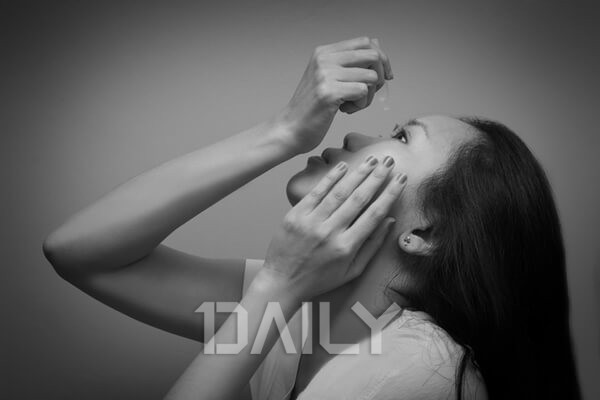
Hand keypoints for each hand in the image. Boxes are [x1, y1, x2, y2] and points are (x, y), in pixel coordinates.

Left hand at [260, 156, 406, 301]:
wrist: (282, 281)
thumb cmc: (319, 279)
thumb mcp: (352, 271)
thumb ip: (372, 246)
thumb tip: (390, 221)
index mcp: (346, 247)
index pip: (374, 214)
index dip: (389, 194)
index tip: (400, 180)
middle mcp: (330, 232)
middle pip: (358, 199)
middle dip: (376, 177)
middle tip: (388, 161)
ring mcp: (311, 223)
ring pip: (339, 192)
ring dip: (357, 173)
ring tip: (372, 160)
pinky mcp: (295, 216)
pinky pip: (316, 193)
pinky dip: (330, 178)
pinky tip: (343, 167)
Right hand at [276, 36, 392, 154]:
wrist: (290, 129)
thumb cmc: (311, 108)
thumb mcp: (328, 78)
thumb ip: (349, 63)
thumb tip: (378, 47)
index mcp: (323, 52)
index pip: (365, 42)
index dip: (381, 58)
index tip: (384, 75)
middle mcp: (324, 59)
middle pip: (373, 55)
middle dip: (380, 76)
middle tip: (369, 92)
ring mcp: (326, 75)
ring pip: (371, 76)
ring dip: (369, 95)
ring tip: (352, 104)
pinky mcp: (329, 93)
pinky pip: (363, 92)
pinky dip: (361, 105)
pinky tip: (345, 110)